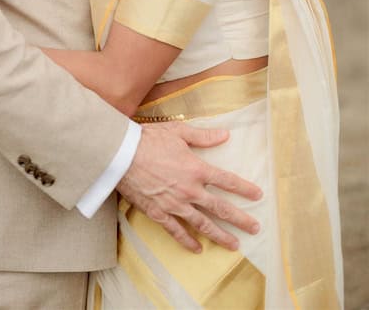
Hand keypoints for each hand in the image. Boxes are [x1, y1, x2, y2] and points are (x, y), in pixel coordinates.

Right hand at [118, 122, 261, 252]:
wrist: (121, 154)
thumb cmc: (149, 139)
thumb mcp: (178, 131)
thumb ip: (203, 136)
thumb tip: (225, 135)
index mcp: (196, 169)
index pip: (227, 181)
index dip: (245, 189)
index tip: (258, 195)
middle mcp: (190, 190)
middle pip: (221, 208)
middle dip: (240, 219)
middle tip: (255, 228)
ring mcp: (175, 204)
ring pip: (203, 224)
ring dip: (220, 236)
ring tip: (234, 245)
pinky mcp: (159, 213)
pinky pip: (176, 231)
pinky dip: (187, 241)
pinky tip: (197, 249)